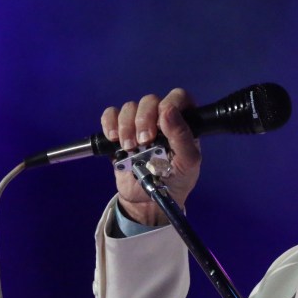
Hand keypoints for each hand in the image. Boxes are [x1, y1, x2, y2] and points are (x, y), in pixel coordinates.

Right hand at [100, 88, 201, 225]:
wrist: (149, 201)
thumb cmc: (175, 180)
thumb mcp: (188, 162)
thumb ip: (182, 136)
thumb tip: (167, 110)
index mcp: (183, 122)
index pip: (178, 97)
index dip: (168, 104)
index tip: (161, 125)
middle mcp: (161, 118)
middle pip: (149, 100)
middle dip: (144, 119)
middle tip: (144, 142)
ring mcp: (139, 124)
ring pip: (129, 107)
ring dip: (126, 126)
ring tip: (130, 148)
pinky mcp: (119, 132)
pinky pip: (110, 115)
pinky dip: (109, 123)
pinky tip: (114, 139)